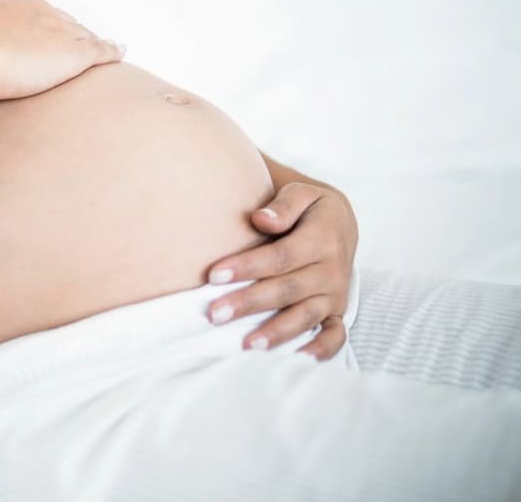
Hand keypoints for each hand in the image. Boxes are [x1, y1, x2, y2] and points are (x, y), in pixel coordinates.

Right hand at [0, 0, 124, 100]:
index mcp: (9, 1)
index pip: (31, 11)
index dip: (36, 22)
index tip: (36, 31)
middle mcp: (37, 10)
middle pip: (60, 19)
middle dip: (65, 29)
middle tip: (67, 42)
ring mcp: (57, 30)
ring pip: (81, 33)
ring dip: (90, 39)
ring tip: (99, 47)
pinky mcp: (73, 54)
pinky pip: (99, 50)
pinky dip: (110, 50)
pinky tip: (118, 52)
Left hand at [205, 182, 357, 359]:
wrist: (339, 223)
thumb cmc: (309, 209)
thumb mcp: (303, 193)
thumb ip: (283, 205)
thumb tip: (261, 219)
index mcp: (322, 239)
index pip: (280, 256)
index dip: (247, 266)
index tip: (214, 276)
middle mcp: (331, 270)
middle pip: (287, 289)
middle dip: (250, 303)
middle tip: (214, 314)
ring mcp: (335, 294)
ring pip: (305, 316)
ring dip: (277, 332)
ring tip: (246, 344)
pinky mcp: (337, 311)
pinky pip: (334, 335)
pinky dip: (320, 350)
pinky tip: (297, 360)